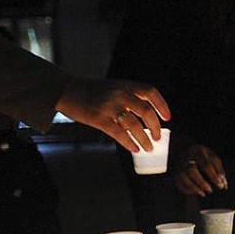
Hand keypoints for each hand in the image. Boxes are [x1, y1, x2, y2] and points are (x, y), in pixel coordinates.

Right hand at [55, 77, 170, 152]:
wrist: (66, 90)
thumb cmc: (92, 92)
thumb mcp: (114, 87)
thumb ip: (129, 97)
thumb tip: (148, 119)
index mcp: (125, 85)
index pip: (150, 92)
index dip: (161, 105)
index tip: (167, 118)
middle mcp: (119, 94)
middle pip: (146, 111)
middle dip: (155, 127)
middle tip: (157, 137)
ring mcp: (109, 106)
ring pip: (134, 125)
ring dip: (144, 139)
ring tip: (148, 147)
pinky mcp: (99, 119)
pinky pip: (119, 133)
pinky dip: (129, 142)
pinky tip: (134, 148)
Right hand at [173, 144, 227, 196]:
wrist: (184, 147)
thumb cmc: (202, 154)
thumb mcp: (213, 157)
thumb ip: (219, 169)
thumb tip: (224, 184)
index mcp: (198, 152)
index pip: (206, 165)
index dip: (213, 177)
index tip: (220, 186)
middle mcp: (186, 158)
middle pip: (191, 171)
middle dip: (201, 182)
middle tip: (210, 190)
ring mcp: (179, 165)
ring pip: (182, 177)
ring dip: (193, 187)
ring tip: (202, 193)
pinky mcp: (175, 172)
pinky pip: (178, 182)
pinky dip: (185, 189)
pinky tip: (194, 192)